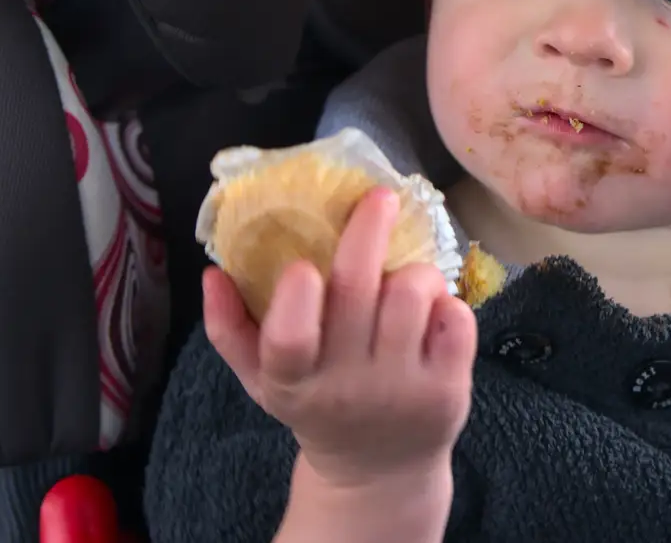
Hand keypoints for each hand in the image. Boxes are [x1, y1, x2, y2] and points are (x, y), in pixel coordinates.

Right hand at [205, 188, 477, 487]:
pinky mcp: (449, 389)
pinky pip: (457, 316)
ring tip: (403, 280)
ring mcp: (402, 388)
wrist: (379, 471)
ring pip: (413, 293)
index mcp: (293, 381)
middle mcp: (348, 385)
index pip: (289, 343)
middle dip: (369, 234)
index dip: (294, 302)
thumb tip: (212, 272)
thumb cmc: (318, 406)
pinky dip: (448, 300)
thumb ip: (231, 329)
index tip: (300, 265)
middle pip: (359, 294)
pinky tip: (432, 313)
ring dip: (414, 271)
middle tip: (379, 198)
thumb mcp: (264, 381)